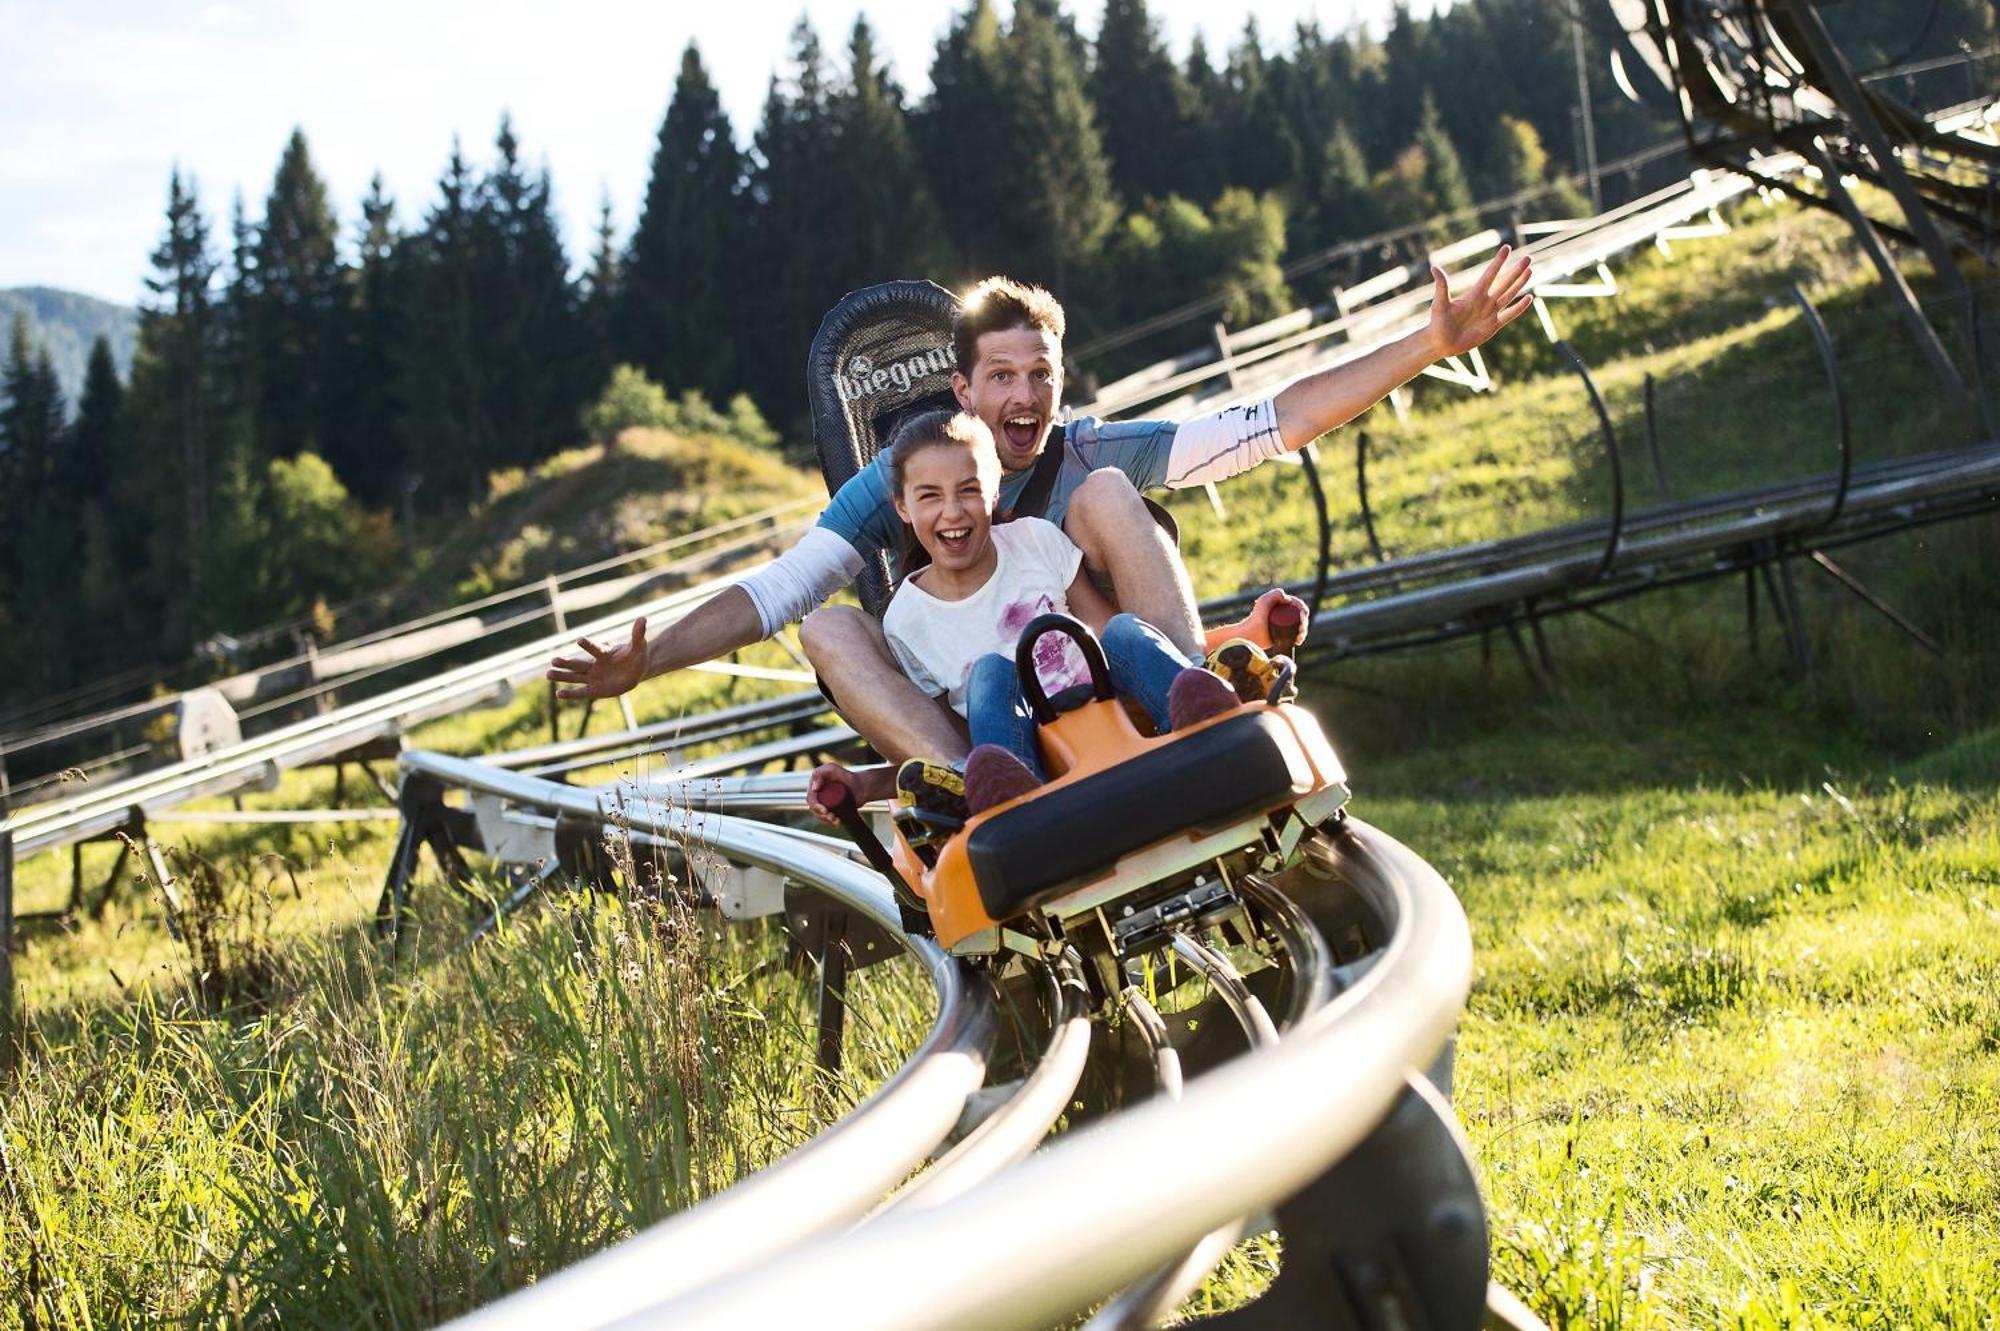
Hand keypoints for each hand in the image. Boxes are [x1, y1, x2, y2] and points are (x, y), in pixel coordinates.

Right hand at [547, 617, 648, 701]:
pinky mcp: (595, 689)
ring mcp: (594, 677)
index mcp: (605, 653)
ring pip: (575, 677)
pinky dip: (571, 693)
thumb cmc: (636, 656)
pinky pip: (582, 692)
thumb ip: (638, 634)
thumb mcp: (639, 646)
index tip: (580, 641)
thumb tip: (643, 618)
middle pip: (579, 664)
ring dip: (562, 676)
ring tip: (548, 674)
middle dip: (567, 662)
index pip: (595, 649)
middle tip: (553, 660)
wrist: (636, 670)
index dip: (588, 645)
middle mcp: (596, 665)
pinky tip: (559, 694)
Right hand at [805, 762, 895, 824]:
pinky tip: (837, 823)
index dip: (815, 806)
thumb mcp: (832, 769)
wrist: (861, 787)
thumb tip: (814, 788)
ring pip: (820, 816)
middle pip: (814, 809)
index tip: (824, 810)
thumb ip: (820, 773)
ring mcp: (825, 803)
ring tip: (836, 820)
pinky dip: (831, 823)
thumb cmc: (847, 776)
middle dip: (821, 816)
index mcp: (815, 786)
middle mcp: (818, 795)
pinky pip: (827, 819)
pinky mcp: (832, 810)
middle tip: (831, 817)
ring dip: (826, 821)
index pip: (811, 799)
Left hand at [1246, 587, 1307, 651]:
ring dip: (1303, 632)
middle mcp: (1285, 612)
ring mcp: (1285, 623)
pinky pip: (1296, 635)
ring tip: (1298, 638)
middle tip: (1300, 631)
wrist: (1250, 633)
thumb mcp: (1264, 601)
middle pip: (1301, 617)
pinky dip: (1300, 638)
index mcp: (1283, 603)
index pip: (1299, 606)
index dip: (1304, 611)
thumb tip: (1288, 598)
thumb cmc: (1256, 616)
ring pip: (1300, 626)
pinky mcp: (1284, 633)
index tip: (1302, 618)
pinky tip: (1298, 641)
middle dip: (1304, 624)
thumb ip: (1275, 594)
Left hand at [1427, 244, 1532, 358]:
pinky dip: (1519, 307)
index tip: (1507, 248)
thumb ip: (1442, 286)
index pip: (1490, 275)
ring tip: (1529, 271)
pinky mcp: (1493, 326)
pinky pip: (1509, 315)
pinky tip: (1529, 298)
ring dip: (1519, 284)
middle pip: (1504, 283)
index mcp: (1473, 294)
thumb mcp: (1440, 304)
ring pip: (1509, 295)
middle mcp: (1484, 301)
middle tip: (1527, 258)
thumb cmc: (1438, 322)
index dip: (1498, 262)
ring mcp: (1490, 313)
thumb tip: (1434, 267)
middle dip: (1516, 271)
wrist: (1441, 343)